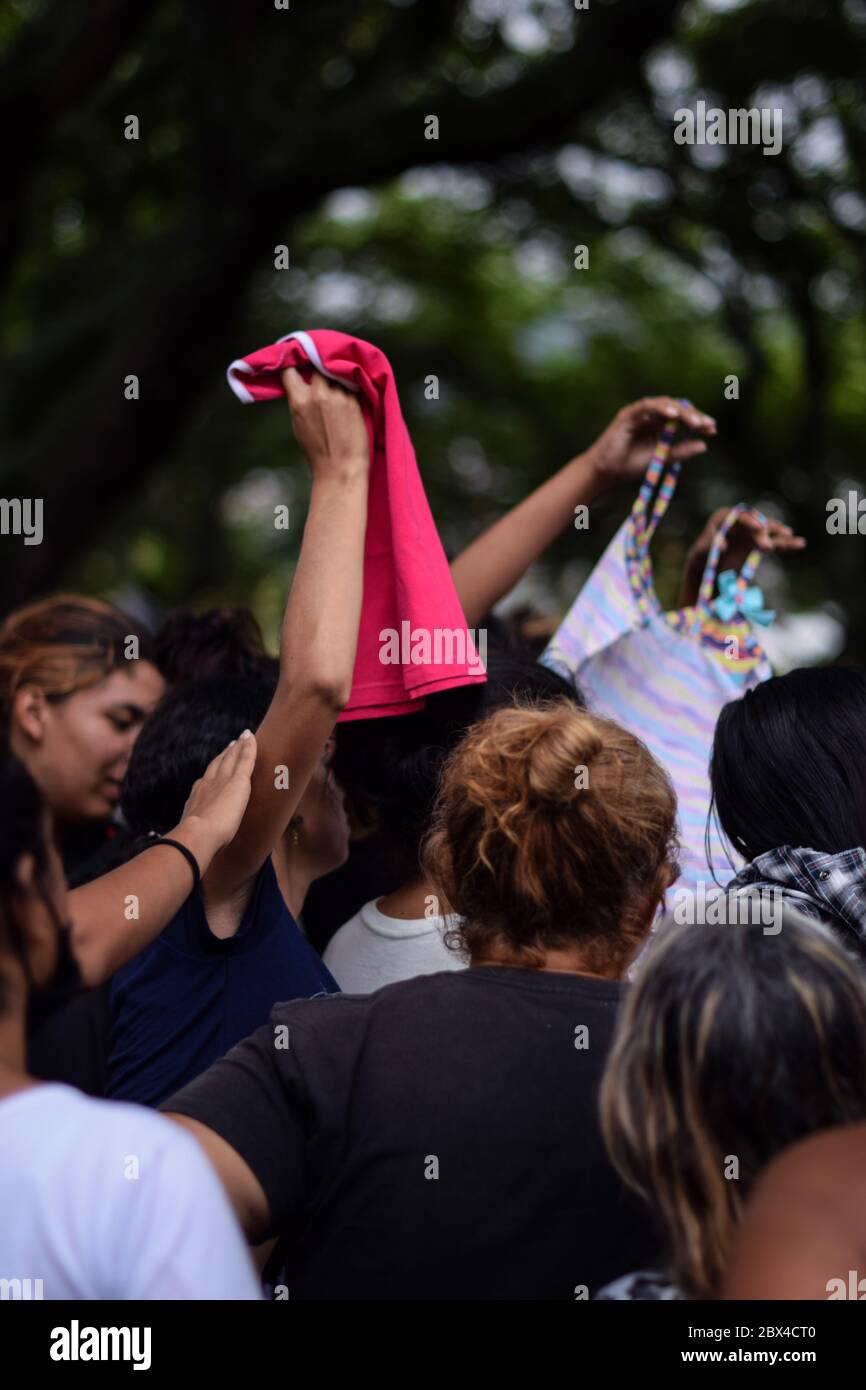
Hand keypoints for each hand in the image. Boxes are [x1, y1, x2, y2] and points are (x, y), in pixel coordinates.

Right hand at [173, 731, 257, 860]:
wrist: (197, 835)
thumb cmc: (194, 842)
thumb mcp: (192, 836)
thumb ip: (193, 836)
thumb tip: (189, 849)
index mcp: (198, 797)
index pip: (207, 780)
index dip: (213, 771)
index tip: (217, 764)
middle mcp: (208, 785)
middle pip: (219, 764)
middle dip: (226, 754)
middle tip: (232, 744)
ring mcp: (222, 781)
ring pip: (232, 758)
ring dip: (238, 747)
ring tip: (243, 738)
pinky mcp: (238, 782)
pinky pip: (245, 759)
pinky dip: (249, 748)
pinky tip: (252, 738)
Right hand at [282, 367, 369, 480]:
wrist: (341, 468)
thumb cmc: (318, 453)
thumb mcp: (300, 425)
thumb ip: (300, 402)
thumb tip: (302, 386)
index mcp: (300, 401)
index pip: (290, 370)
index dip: (292, 364)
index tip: (295, 361)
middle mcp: (318, 394)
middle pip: (317, 367)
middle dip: (319, 368)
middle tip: (322, 372)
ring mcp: (338, 396)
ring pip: (336, 375)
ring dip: (336, 378)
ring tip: (337, 389)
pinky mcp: (355, 401)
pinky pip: (351, 386)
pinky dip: (349, 389)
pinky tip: (348, 398)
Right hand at [582, 397, 715, 492]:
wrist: (606, 473)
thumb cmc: (630, 466)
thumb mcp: (661, 460)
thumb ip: (680, 452)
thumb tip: (704, 445)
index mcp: (660, 425)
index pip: (683, 418)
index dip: (699, 421)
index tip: (713, 429)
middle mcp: (652, 416)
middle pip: (677, 408)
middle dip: (694, 415)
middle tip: (708, 425)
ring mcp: (640, 413)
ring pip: (665, 404)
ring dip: (682, 412)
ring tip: (695, 422)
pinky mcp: (629, 414)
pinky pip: (647, 406)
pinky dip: (661, 408)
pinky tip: (673, 415)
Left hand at [679, 508, 805, 607]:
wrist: (706, 572)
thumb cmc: (700, 560)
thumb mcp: (699, 554)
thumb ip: (709, 546)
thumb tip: (723, 545)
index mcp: (723, 518)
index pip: (738, 516)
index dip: (749, 521)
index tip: (758, 528)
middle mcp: (739, 522)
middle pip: (755, 523)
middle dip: (762, 533)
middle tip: (766, 547)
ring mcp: (750, 533)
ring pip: (767, 530)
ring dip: (778, 533)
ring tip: (788, 535)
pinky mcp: (758, 545)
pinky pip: (775, 542)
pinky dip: (786, 544)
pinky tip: (800, 544)